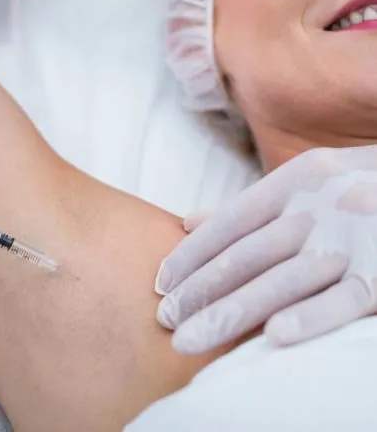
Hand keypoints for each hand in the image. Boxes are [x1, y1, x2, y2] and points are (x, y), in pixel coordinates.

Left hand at [155, 146, 376, 353]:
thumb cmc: (359, 188)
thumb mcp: (307, 181)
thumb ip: (250, 205)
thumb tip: (188, 222)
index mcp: (298, 180)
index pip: (231, 221)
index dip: (193, 253)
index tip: (161, 282)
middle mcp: (321, 205)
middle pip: (247, 253)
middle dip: (201, 288)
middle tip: (165, 318)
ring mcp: (355, 238)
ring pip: (282, 280)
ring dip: (231, 311)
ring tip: (189, 338)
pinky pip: (345, 300)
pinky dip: (310, 317)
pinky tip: (272, 337)